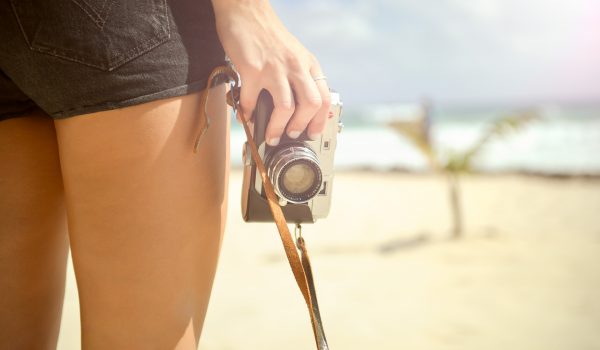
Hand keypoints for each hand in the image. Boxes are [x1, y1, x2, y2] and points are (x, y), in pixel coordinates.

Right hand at [212, 0, 330, 145]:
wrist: (246, 11)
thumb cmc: (267, 34)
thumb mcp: (294, 54)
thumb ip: (298, 77)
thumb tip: (295, 108)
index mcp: (308, 64)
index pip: (323, 98)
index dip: (318, 121)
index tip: (311, 134)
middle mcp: (296, 66)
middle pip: (310, 105)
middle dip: (301, 127)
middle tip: (290, 135)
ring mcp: (274, 69)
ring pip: (286, 107)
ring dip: (277, 127)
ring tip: (270, 135)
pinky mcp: (253, 70)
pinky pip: (252, 101)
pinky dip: (249, 114)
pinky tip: (247, 117)